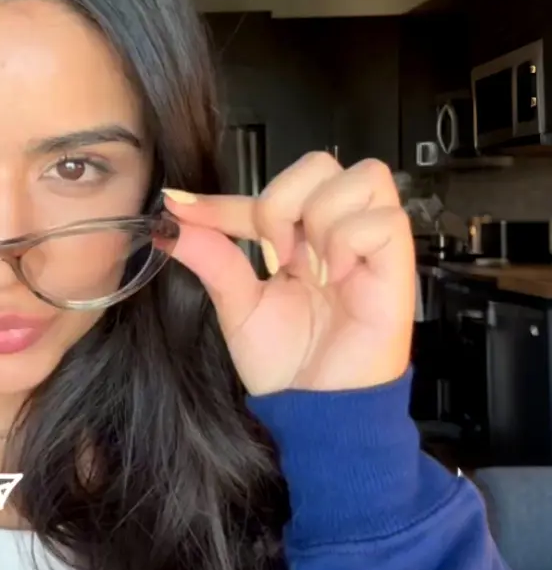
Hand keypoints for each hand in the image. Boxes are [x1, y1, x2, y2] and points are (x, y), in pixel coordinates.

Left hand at [163, 152, 413, 395]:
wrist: (313, 406)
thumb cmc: (284, 362)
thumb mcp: (238, 308)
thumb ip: (213, 260)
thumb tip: (172, 224)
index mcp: (296, 240)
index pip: (263, 195)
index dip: (221, 200)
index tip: (179, 209)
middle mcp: (334, 234)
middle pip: (321, 163)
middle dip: (283, 200)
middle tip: (272, 253)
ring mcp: (369, 246)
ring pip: (362, 177)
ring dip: (322, 218)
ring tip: (310, 267)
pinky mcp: (397, 267)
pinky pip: (385, 220)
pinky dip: (350, 241)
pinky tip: (335, 277)